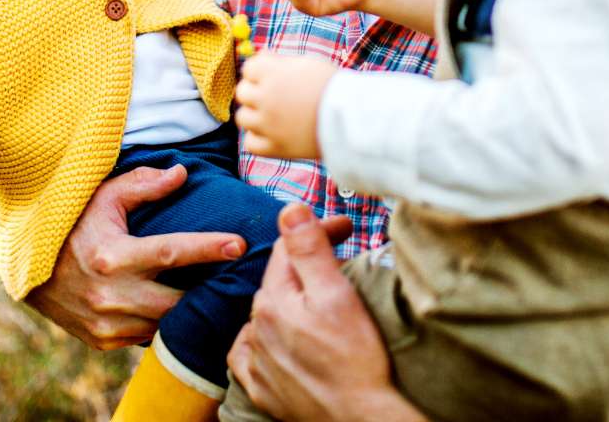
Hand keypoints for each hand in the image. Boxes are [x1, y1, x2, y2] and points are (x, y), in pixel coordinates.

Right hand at [24, 165, 247, 348]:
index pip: (172, 253)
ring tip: (209, 288)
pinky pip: (147, 336)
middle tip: (233, 273)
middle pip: (177, 300)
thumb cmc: (74, 225)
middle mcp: (109, 294)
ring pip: (165, 323)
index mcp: (112, 256)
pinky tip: (174, 303)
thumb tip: (182, 174)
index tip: (240, 244)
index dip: (208, 248)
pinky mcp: (103, 340)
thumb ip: (143, 184)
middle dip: (208, 289)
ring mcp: (105, 323)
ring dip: (186, 308)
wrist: (31, 269)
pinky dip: (162, 322)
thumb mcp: (104, 196)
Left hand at [228, 204, 425, 421]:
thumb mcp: (336, 293)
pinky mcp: (262, 390)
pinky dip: (259, 341)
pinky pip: (248, 355)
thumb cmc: (355, 358)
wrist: (360, 419)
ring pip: (266, 313)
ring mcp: (258, 361)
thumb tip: (289, 208)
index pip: (289, 248)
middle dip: (305, 263)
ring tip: (313, 296)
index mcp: (274, 300)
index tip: (346, 226)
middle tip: (338, 254)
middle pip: (278, 279)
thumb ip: (308, 248)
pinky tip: (274, 339)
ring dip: (288, 299)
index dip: (318, 229)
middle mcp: (258, 328)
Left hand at [234, 53, 335, 158]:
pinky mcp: (275, 147)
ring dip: (254, 115)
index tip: (273, 77)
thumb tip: (259, 58)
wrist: (351, 118)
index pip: (248, 68)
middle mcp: (266, 98)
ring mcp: (268, 124)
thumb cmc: (332, 86)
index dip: (260, 72)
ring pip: (242, 118)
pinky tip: (272, 133)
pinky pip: (250, 143)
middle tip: (274, 96)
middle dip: (255, 92)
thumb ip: (280, 61)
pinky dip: (258, 138)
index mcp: (273, 73)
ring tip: (274, 115)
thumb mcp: (307, 63)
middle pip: (242, 92)